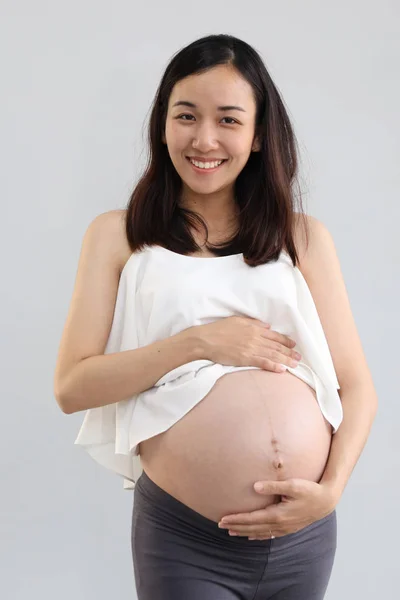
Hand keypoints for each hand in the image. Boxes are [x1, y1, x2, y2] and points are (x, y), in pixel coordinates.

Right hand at [197, 316, 301, 372]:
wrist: (205, 340)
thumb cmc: (218, 330)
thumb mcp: (237, 320)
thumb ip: (253, 323)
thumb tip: (267, 326)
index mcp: (253, 328)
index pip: (274, 335)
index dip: (285, 341)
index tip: (293, 345)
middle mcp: (255, 337)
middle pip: (276, 346)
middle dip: (289, 352)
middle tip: (299, 357)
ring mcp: (251, 348)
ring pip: (273, 354)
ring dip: (285, 360)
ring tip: (295, 364)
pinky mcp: (245, 358)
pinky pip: (263, 362)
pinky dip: (273, 366)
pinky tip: (282, 369)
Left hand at [218, 479, 337, 539]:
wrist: (325, 501)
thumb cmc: (309, 490)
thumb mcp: (292, 484)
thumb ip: (273, 486)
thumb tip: (255, 487)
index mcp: (278, 514)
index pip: (251, 519)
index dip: (236, 519)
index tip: (223, 519)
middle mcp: (279, 524)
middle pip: (252, 527)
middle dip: (236, 526)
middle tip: (220, 525)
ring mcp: (284, 528)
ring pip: (259, 533)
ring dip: (244, 532)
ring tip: (231, 532)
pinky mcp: (288, 528)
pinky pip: (269, 535)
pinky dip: (258, 535)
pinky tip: (252, 535)